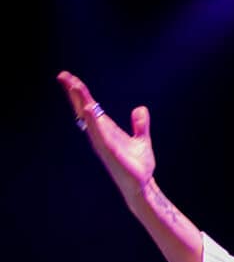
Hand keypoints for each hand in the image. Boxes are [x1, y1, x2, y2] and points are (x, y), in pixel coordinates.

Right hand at [57, 71, 155, 200]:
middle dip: (74, 93)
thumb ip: (140, 125)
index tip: (69, 78)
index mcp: (106, 130)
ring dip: (81, 102)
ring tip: (74, 86)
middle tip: (63, 76)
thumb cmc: (138, 166)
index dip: (80, 93)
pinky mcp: (109, 151)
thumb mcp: (142, 141)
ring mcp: (103, 142)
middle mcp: (101, 134)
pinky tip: (88, 109)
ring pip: (88, 119)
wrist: (142, 185)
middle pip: (84, 109)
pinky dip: (93, 121)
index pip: (90, 107)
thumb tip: (140, 109)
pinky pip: (99, 133)